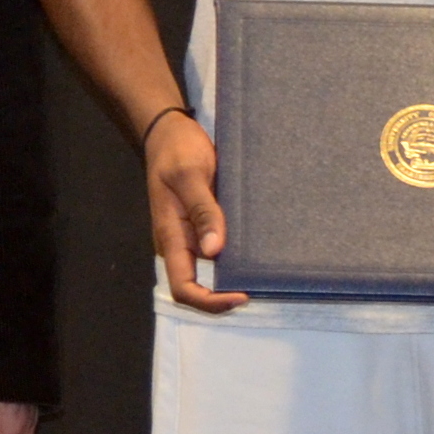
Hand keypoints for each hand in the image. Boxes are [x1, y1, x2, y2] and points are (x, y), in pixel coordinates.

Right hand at [144, 109, 243, 311]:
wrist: (169, 132)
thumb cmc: (177, 151)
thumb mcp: (191, 175)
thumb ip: (203, 211)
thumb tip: (214, 251)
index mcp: (171, 236)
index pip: (183, 287)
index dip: (210, 301)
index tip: (241, 296)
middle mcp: (180, 243)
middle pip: (198, 286)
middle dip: (225, 294)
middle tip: (260, 285)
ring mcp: (190, 235)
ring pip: (211, 269)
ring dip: (233, 276)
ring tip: (264, 270)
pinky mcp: (202, 224)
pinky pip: (218, 249)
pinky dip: (236, 255)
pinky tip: (259, 249)